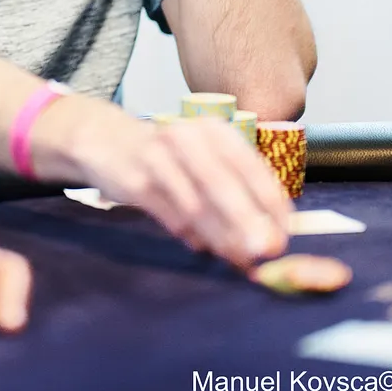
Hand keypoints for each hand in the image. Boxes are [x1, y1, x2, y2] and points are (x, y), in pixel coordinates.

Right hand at [73, 112, 291, 267]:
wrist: (106, 139)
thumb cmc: (168, 154)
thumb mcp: (203, 155)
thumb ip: (234, 186)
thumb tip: (269, 231)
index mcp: (213, 130)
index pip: (251, 168)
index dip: (271, 204)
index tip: (284, 235)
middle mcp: (187, 138)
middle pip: (224, 185)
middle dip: (249, 222)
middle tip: (267, 251)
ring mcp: (158, 158)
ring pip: (197, 205)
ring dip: (221, 237)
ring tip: (239, 260)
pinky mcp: (135, 181)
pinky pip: (170, 216)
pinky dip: (190, 235)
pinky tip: (201, 247)